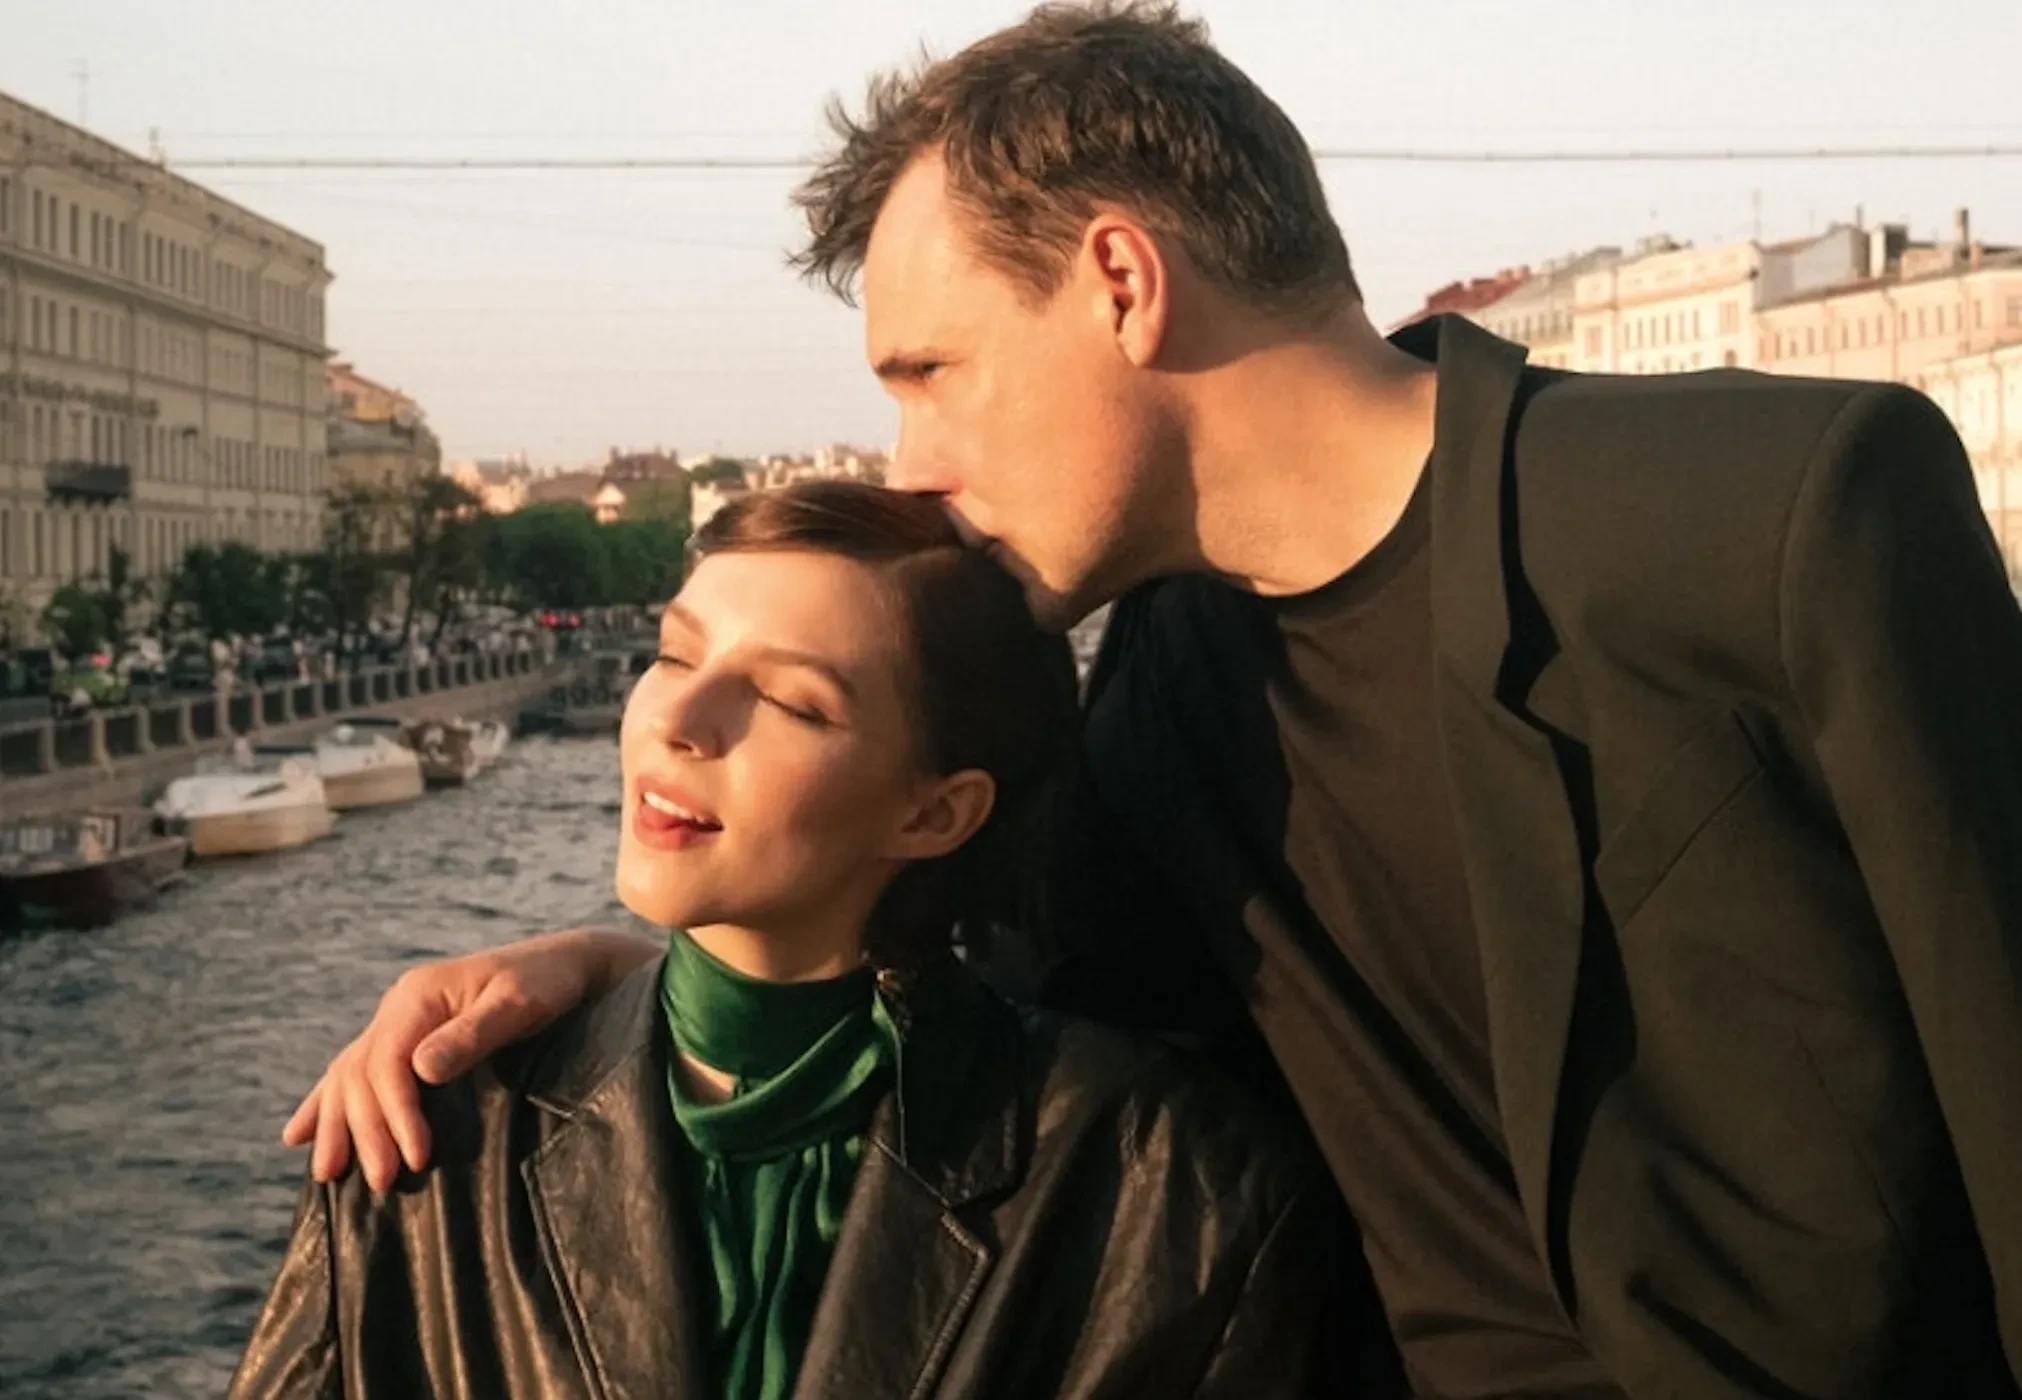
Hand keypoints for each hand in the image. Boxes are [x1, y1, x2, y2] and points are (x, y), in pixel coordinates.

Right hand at [280, 928, 661, 1190]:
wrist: (565, 966)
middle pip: (360, 1074)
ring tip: (327, 1176)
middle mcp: (400, 1006)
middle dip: (365, 1131)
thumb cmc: (549, 985)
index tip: (418, 1157)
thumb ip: (472, 1034)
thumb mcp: (518, 1004)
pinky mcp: (408, 1038)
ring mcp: (399, 1021)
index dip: (396, 1112)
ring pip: (348, 1076)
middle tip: (383, 1184)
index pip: (387, 1062)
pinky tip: (299, 1135)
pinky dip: (326, 1104)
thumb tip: (420, 1069)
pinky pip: (354, 1073)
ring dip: (337, 1125)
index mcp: (419, 995)